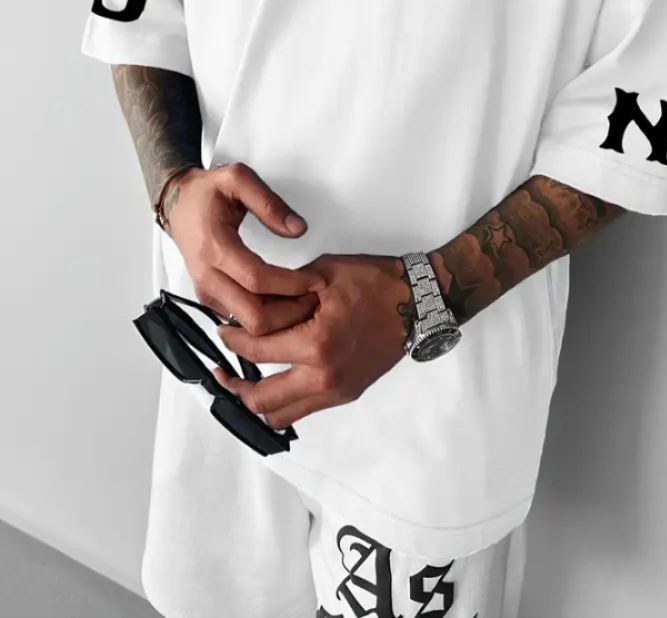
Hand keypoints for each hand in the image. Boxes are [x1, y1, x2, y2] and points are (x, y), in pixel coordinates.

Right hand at [163, 162, 324, 334]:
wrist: (177, 203)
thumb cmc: (205, 192)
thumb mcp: (238, 179)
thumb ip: (269, 203)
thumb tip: (296, 229)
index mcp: (215, 247)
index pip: (257, 279)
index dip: (291, 284)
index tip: (316, 280)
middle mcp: (208, 276)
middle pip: (253, 316)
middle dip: (289, 312)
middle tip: (314, 297)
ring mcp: (207, 290)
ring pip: (247, 324)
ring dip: (280, 320)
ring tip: (304, 300)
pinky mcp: (210, 298)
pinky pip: (240, 319)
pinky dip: (266, 317)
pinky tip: (284, 301)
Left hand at [211, 253, 413, 428]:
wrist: (418, 302)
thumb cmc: (374, 282)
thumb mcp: (322, 274)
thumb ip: (284, 293)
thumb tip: (251, 306)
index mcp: (316, 345)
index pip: (257, 352)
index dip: (232, 341)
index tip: (223, 330)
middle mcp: (325, 378)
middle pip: (261, 401)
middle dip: (234, 387)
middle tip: (222, 370)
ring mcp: (337, 391)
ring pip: (282, 417)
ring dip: (258, 401)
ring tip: (244, 380)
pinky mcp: (346, 393)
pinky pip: (304, 410)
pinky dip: (284, 401)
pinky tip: (277, 378)